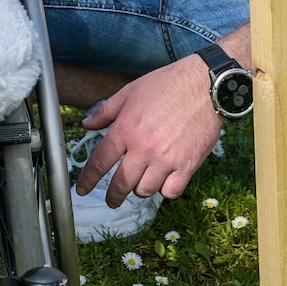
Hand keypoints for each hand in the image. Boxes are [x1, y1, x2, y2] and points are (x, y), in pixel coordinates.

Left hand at [73, 56, 221, 205]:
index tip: (81, 190)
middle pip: (121, 184)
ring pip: (145, 190)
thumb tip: (86, 124)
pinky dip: (165, 190)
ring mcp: (166, 159)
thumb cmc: (167, 85)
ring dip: (140, 189)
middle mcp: (143, 148)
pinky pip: (171, 191)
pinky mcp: (187, 165)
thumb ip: (106, 111)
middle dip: (113, 196)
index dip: (87, 180)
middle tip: (111, 200)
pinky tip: (164, 182)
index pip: (99, 162)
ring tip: (141, 183)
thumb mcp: (130, 92)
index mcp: (126, 129)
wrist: (205, 85)